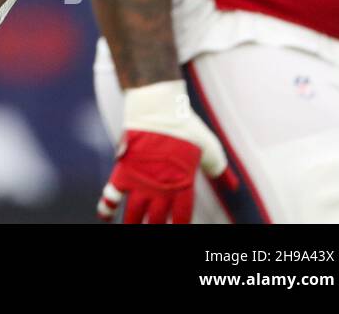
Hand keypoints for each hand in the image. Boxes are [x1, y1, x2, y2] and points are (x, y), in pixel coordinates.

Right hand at [98, 79, 236, 223]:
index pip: (182, 216)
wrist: (158, 107)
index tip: (177, 230)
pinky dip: (105, 207)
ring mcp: (140, 180)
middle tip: (152, 231)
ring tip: (131, 229)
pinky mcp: (123, 170)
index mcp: (183, 185)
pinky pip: (111, 194)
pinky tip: (104, 217)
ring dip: (133, 224)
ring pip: (134, 213)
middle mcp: (161, 188)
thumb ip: (220, 171)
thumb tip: (234, 186)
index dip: (180, 226)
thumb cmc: (186, 126)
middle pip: (157, 220)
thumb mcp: (210, 149)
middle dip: (155, 228)